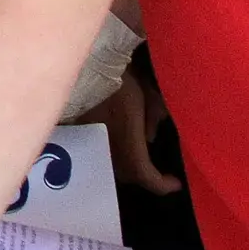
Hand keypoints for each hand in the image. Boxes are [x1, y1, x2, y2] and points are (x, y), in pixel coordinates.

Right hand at [80, 70, 181, 194]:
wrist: (81, 65)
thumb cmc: (118, 77)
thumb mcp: (145, 92)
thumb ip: (153, 116)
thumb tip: (151, 137)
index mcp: (126, 142)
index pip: (144, 175)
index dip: (161, 184)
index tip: (175, 182)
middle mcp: (105, 148)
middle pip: (125, 173)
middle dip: (143, 174)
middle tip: (155, 169)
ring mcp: (86, 142)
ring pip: (108, 163)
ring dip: (124, 163)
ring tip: (135, 153)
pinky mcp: (72, 133)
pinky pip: (94, 150)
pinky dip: (107, 150)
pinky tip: (112, 139)